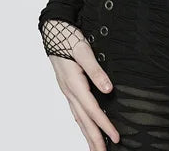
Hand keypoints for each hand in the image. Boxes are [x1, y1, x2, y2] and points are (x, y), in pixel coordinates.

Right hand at [42, 20, 119, 150]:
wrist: (53, 30)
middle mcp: (70, 91)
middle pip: (84, 121)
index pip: (92, 110)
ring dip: (87, 134)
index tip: (115, 138)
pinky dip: (82, 122)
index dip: (104, 125)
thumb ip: (96, 71)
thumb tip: (108, 89)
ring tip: (95, 148)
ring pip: (79, 118)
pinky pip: (76, 110)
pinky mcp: (68, 87)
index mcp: (74, 84)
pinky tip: (85, 126)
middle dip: (94, 140)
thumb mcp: (83, 51)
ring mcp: (67, 90)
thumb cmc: (68, 38)